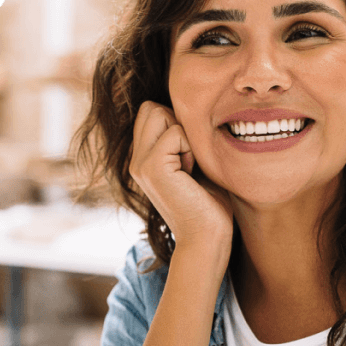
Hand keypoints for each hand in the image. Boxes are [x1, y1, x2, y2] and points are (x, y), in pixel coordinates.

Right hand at [129, 101, 232, 245]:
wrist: (207, 238)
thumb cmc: (210, 204)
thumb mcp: (194, 163)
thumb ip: (183, 140)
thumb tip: (188, 107)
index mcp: (143, 158)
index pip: (151, 110)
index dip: (177, 125)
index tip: (190, 159)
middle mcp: (135, 160)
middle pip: (152, 107)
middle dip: (179, 126)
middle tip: (190, 162)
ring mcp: (140, 163)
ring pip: (159, 113)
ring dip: (184, 137)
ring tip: (189, 168)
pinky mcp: (151, 167)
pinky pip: (175, 132)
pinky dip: (190, 150)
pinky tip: (191, 175)